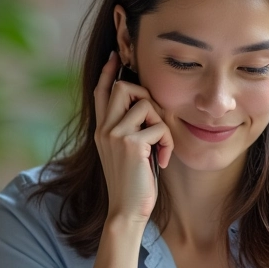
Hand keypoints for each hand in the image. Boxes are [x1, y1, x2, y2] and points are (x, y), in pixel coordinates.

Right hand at [93, 51, 172, 222]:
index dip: (108, 72)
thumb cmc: (133, 185)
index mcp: (101, 130)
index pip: (101, 92)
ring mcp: (115, 135)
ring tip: (160, 148)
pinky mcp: (131, 144)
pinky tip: (163, 161)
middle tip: (155, 121)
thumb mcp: (127, 153)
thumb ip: (130, 131)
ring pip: (145, 103)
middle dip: (146, 95)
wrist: (126, 211)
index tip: (116, 56)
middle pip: (123, 87)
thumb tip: (147, 109)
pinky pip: (160, 127)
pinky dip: (168, 143)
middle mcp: (104, 129)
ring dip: (161, 124)